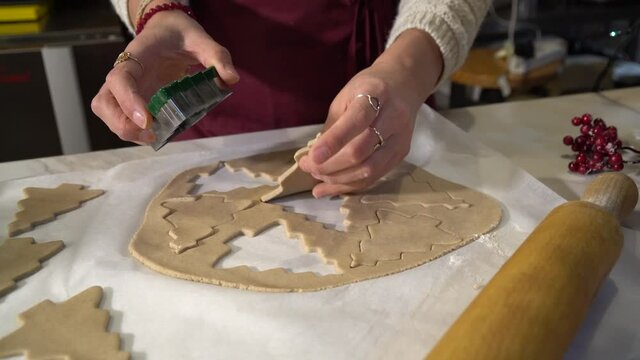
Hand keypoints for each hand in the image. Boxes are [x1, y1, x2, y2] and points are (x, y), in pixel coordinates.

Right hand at [91, 10, 238, 143]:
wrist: (167, 30)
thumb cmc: (180, 34)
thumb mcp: (200, 39)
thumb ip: (216, 56)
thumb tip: (230, 79)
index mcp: (137, 56)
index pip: (120, 79)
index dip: (128, 101)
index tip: (147, 120)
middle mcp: (125, 74)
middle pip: (103, 102)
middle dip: (122, 124)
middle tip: (151, 134)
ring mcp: (125, 89)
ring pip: (108, 113)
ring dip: (125, 131)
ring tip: (155, 137)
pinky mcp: (132, 100)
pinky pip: (123, 118)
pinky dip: (135, 131)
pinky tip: (158, 133)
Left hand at [298, 30, 442, 197]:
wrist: (404, 84)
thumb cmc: (369, 88)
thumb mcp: (346, 96)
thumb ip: (333, 125)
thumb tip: (315, 157)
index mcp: (377, 94)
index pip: (356, 121)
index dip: (333, 142)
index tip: (312, 157)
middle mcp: (394, 117)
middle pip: (362, 151)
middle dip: (330, 165)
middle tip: (308, 167)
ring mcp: (401, 139)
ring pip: (370, 169)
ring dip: (339, 179)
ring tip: (317, 179)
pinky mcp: (401, 154)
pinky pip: (375, 176)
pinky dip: (351, 185)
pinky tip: (331, 187)